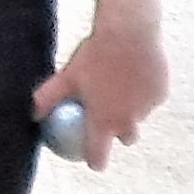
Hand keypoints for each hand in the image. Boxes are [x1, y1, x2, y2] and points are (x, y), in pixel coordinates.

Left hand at [32, 0, 167, 168]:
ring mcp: (147, 108)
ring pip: (140, 115)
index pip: (99, 155)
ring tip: (121, 88)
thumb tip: (33, 114)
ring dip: (132, 109)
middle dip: (120, 133)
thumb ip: (48, 98)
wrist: (129, 32)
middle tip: (111, 120)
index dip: (95, 161)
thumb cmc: (93, 55)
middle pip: (126, 137)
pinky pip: (151, 98)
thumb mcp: (66, 76)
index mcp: (105, 122)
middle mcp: (129, 121)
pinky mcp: (161, 94)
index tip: (92, 160)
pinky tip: (134, 74)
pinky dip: (143, 92)